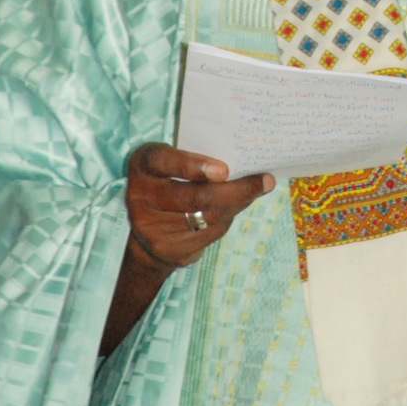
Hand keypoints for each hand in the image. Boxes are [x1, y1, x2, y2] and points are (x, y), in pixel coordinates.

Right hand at [125, 142, 274, 271]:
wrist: (145, 231)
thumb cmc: (168, 180)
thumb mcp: (171, 160)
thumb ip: (195, 156)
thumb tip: (243, 158)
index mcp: (143, 165)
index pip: (165, 161)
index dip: (193, 166)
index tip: (224, 170)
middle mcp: (141, 196)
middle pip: (194, 197)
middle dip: (235, 190)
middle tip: (265, 181)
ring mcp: (153, 228)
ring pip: (207, 217)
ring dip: (238, 203)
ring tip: (259, 188)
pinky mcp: (169, 249)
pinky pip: (209, 234)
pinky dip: (228, 218)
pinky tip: (238, 206)